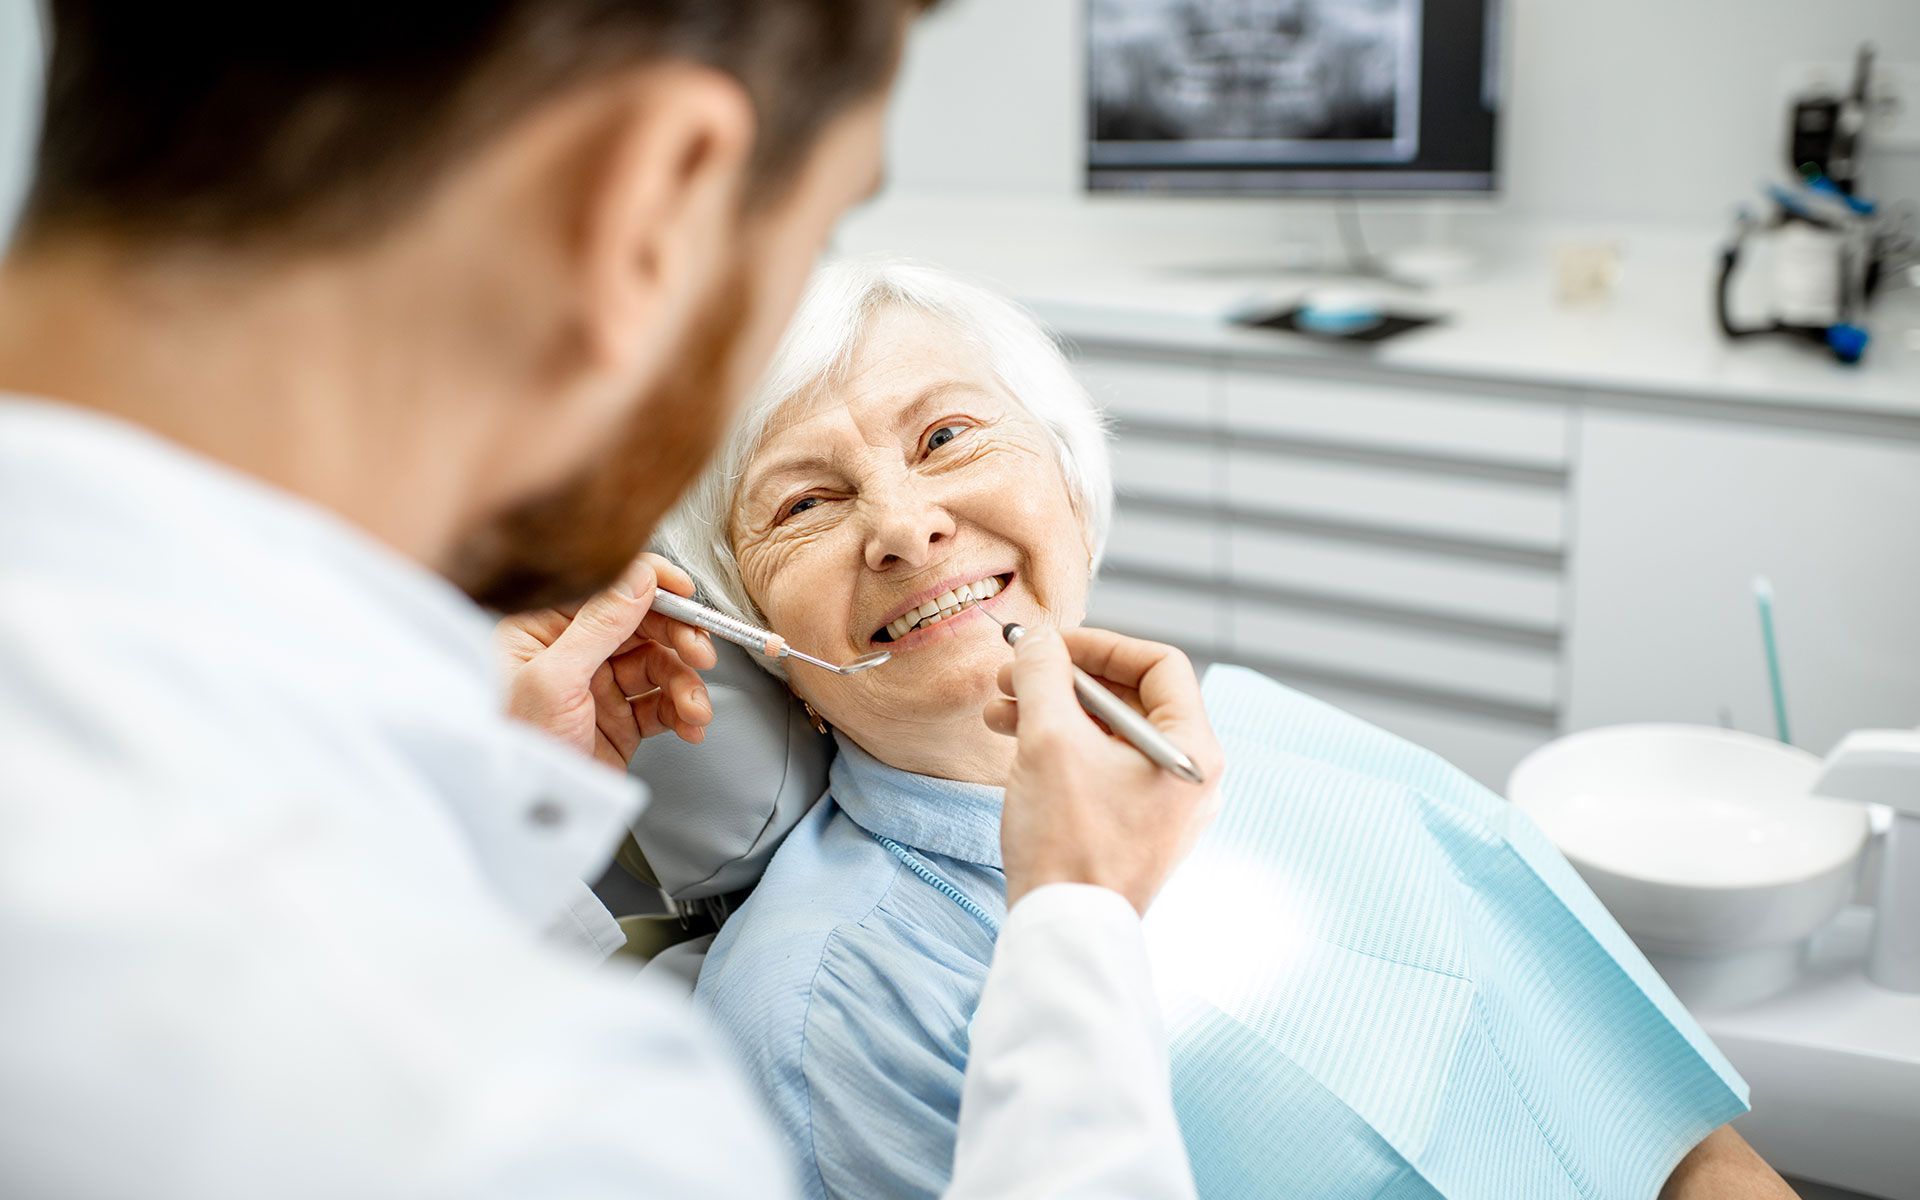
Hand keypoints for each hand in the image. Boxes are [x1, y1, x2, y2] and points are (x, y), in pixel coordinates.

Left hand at [496, 554, 718, 771]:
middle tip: (701, 655)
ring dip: (686, 685)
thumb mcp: (556, 679)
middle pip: (642, 626)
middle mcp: (572, 652)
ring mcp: (598, 686)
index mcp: (543, 629)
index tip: (685, 593)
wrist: (528, 813)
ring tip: (695, 709)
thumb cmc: (519, 749)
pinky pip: (662, 704)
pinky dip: (682, 712)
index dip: (652, 586)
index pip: (607, 589)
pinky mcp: (619, 720)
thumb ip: (600, 624)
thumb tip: (638, 577)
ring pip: (659, 666)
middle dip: (679, 640)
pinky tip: (690, 724)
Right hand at [983, 627, 1222, 915]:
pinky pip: (1102, 768)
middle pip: (1131, 698)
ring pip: (1108, 734)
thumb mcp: (1050, 739)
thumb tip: (1036, 639)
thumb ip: (1043, 675)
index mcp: (1193, 750)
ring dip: (1053, 712)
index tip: (1050, 645)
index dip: (1100, 644)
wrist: (1063, 929)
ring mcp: (1163, 805)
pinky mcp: (1134, 828)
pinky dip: (1062, 748)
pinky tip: (1013, 742)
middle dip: (1064, 679)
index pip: (1160, 664)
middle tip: (1011, 673)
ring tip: (998, 709)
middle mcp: (1189, 776)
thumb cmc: (1068, 840)